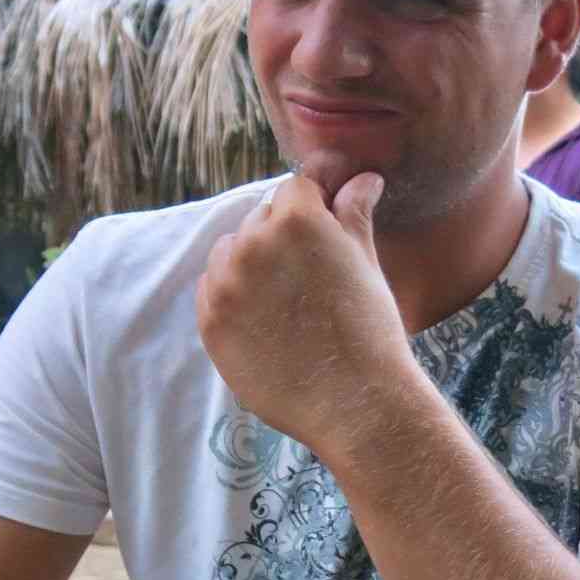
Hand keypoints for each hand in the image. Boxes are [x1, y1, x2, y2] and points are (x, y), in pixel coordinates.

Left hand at [195, 171, 415, 454]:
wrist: (354, 401)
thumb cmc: (370, 329)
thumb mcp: (366, 262)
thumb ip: (353, 214)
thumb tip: (363, 178)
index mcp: (297, 219)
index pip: (295, 189)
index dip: (313, 210)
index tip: (324, 237)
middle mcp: (253, 243)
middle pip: (260, 219)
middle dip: (281, 237)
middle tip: (310, 279)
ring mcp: (225, 283)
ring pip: (230, 251)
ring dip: (250, 264)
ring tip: (286, 302)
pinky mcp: (210, 321)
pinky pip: (212, 290)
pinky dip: (232, 297)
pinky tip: (265, 322)